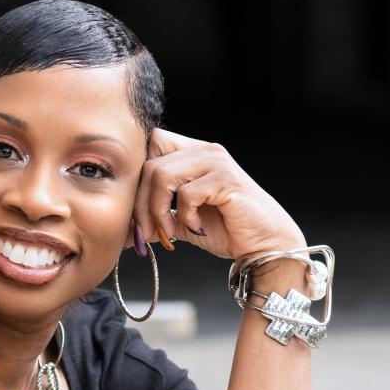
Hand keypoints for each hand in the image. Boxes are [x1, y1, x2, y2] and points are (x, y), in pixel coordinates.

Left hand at [132, 128, 305, 259]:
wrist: (262, 244)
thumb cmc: (227, 230)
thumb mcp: (183, 222)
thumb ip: (157, 219)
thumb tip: (126, 232)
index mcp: (193, 153)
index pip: (150, 145)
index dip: (138, 179)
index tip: (138, 214)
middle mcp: (204, 151)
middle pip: (149, 164)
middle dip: (140, 204)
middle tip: (146, 233)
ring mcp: (216, 162)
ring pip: (162, 176)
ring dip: (157, 210)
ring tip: (169, 231)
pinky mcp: (225, 180)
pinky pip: (186, 193)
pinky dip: (185, 215)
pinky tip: (196, 227)